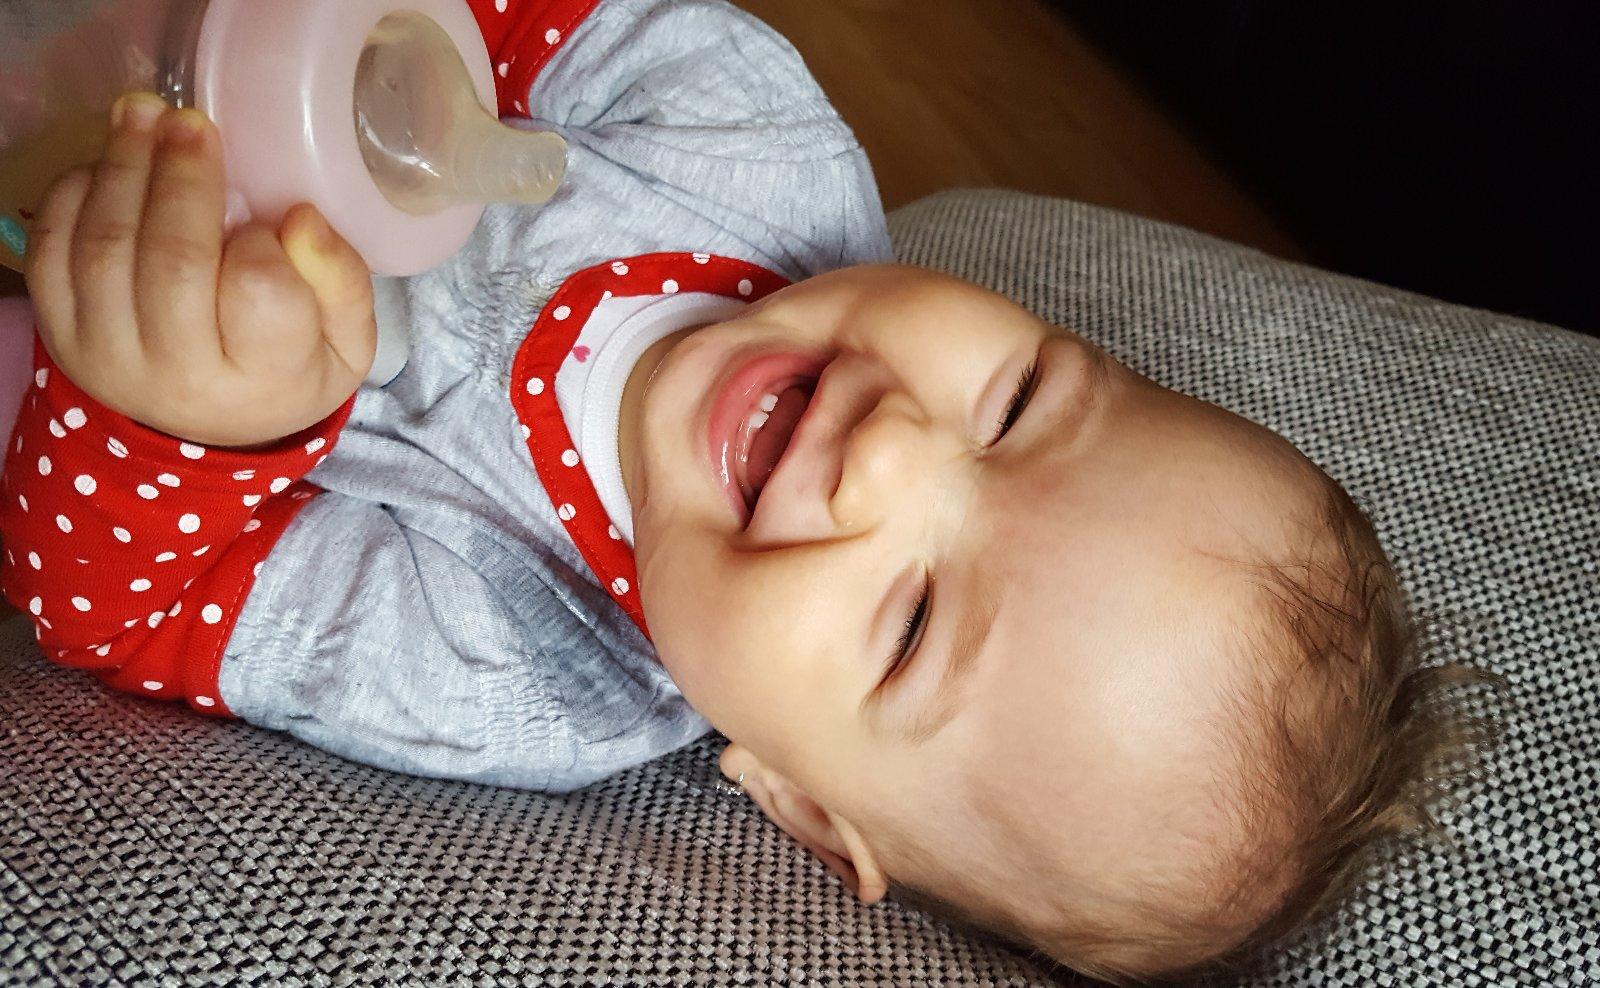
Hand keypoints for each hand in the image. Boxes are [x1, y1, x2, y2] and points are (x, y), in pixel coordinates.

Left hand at [25, 93, 375, 448]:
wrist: (209, 424)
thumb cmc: (288, 367)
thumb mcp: (346, 341)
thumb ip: (343, 283)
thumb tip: (300, 219)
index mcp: (263, 379)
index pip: (260, 294)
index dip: (265, 242)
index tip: (276, 220)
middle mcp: (178, 377)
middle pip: (173, 263)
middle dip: (182, 180)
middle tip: (193, 124)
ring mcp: (108, 357)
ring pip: (106, 249)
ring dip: (123, 168)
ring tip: (145, 115)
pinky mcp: (62, 333)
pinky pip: (51, 253)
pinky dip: (74, 195)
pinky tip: (108, 164)